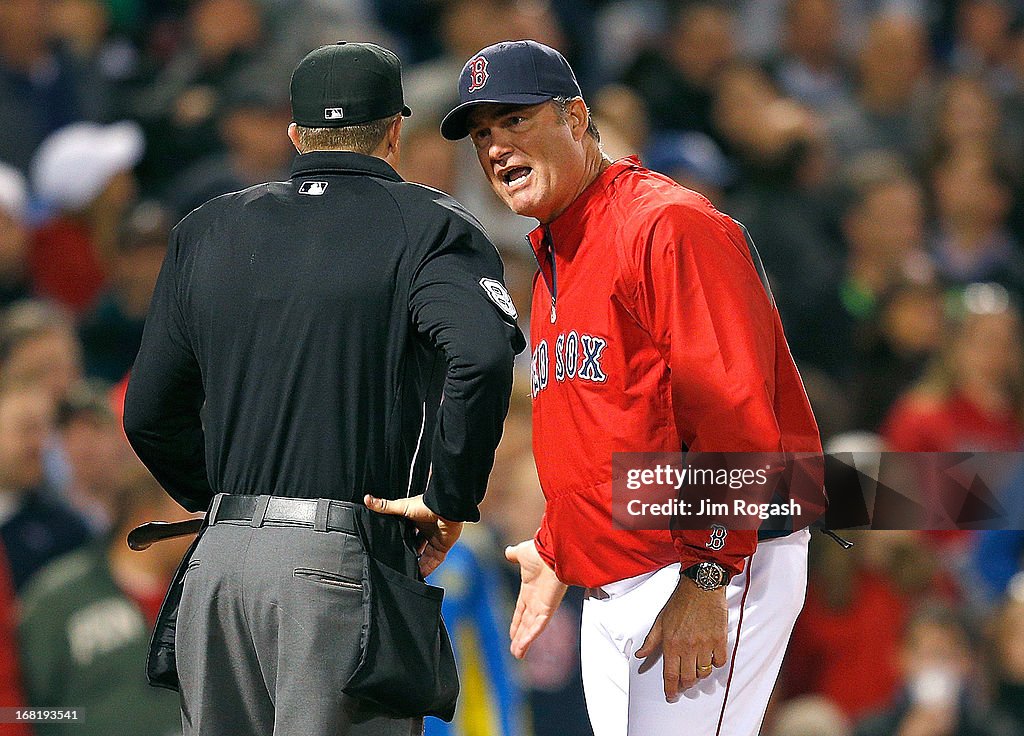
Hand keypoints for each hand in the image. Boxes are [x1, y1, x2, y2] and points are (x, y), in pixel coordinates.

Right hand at [363, 494, 462, 576]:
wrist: (446, 509)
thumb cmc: (425, 505)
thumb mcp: (402, 506)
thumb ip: (384, 506)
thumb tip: (366, 499)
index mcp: (415, 521)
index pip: (405, 533)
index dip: (398, 540)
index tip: (389, 549)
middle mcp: (425, 530)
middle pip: (414, 546)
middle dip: (407, 554)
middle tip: (397, 563)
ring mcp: (434, 539)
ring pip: (424, 556)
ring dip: (416, 564)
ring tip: (406, 572)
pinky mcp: (442, 547)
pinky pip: (434, 561)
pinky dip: (427, 569)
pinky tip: (419, 575)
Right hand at [505, 539, 567, 658]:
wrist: (551, 550)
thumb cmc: (539, 551)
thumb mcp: (522, 554)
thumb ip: (514, 555)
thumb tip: (508, 552)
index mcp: (529, 589)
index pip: (521, 610)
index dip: (516, 622)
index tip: (512, 633)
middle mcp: (536, 600)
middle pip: (526, 623)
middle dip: (520, 636)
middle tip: (515, 650)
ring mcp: (543, 605)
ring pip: (531, 628)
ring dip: (523, 641)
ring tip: (517, 654)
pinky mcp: (548, 608)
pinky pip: (539, 625)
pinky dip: (531, 636)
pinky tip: (523, 646)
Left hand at [634, 575, 727, 701]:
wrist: (701, 586)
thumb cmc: (681, 601)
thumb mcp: (660, 621)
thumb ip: (651, 641)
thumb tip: (641, 655)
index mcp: (672, 643)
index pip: (670, 675)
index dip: (671, 689)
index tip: (671, 695)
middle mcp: (688, 647)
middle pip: (688, 678)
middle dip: (685, 684)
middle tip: (684, 682)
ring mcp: (705, 644)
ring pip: (704, 672)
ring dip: (699, 674)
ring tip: (696, 668)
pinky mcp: (719, 640)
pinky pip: (719, 662)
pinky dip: (715, 664)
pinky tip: (710, 658)